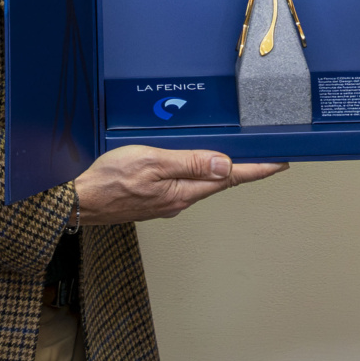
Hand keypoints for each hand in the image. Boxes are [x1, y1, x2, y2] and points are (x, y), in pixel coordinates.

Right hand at [71, 144, 286, 224]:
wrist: (79, 201)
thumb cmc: (109, 180)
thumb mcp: (151, 161)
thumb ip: (188, 162)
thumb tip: (223, 166)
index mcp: (183, 192)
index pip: (230, 179)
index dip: (257, 170)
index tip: (280, 163)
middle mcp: (180, 200)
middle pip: (220, 182)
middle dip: (245, 170)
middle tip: (267, 158)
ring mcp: (167, 202)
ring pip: (202, 184)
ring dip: (222, 172)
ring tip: (239, 159)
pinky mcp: (155, 200)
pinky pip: (185, 185)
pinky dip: (198, 174)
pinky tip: (196, 165)